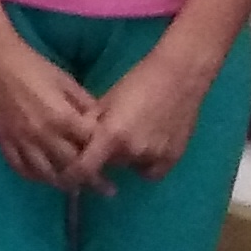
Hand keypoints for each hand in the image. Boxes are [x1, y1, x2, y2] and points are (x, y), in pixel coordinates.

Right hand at [0, 21, 103, 189]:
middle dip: (93, 180)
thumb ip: (84, 104)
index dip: (105, 154)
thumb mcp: (65, 80)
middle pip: (72, 166)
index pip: (90, 145)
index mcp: (61, 116)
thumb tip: (100, 122)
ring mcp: (21, 140)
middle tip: (107, 189)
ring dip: (64, 184)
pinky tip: (44, 178)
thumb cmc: (32, 66)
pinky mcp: (3, 140)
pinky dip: (34, 176)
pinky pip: (20, 167)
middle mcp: (42, 134)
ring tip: (77, 189)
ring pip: (46, 174)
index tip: (115, 161)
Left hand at [68, 41, 218, 189]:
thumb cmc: (138, 82)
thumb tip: (75, 142)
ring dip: (127, 157)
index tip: (70, 174)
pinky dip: (147, 163)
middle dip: (105, 155)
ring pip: (130, 166)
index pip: (85, 168)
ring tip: (133, 134)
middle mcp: (133, 151)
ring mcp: (156, 157)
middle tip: (110, 137)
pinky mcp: (174, 158)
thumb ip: (90, 124)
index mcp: (111, 135)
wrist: (179, 76)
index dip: (74, 174)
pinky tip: (148, 145)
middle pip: (109, 164)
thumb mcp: (106, 100)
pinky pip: (152, 171)